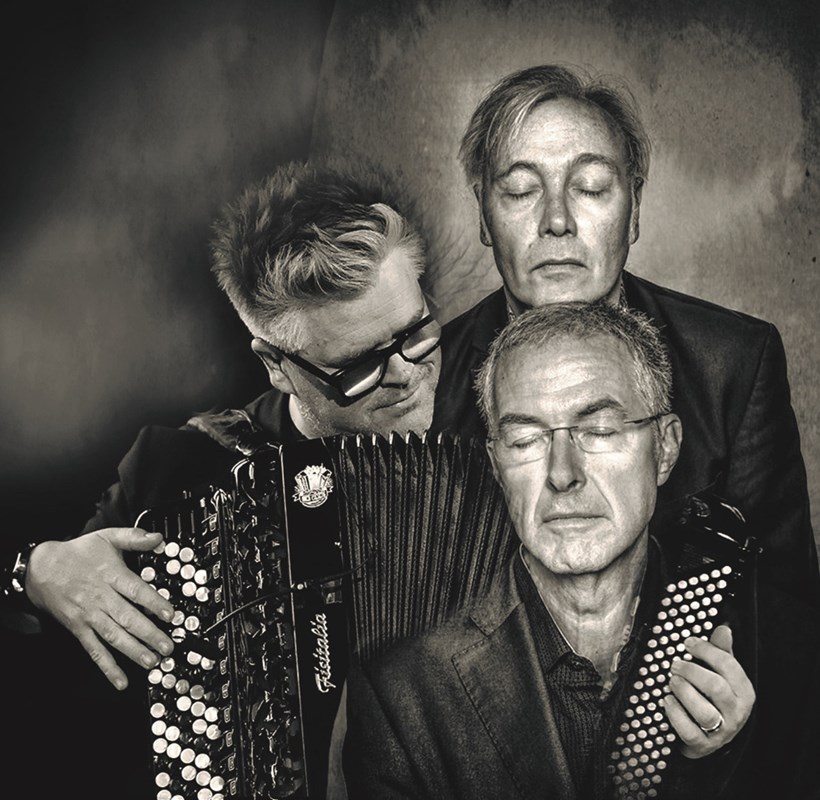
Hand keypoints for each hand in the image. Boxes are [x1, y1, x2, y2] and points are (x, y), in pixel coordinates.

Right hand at [25, 528, 175, 689]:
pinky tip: (120, 680)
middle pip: (128, 618)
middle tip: (167, 646)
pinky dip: (108, 666)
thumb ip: (134, 537)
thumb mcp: (107, 537)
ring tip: (151, 662)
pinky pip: (94, 650)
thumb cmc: (78, 553)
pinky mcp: (79, 629)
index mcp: (111, 575)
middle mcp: (101, 598)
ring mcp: (89, 616)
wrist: (41, 568)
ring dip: (133, 651)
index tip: (170, 614)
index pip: (136, 591)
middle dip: (149, 634)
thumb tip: (157, 537)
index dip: (154, 603)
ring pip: (114, 637)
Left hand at [663, 624, 754, 757]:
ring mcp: (721, 731)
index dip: (706, 650)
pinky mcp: (703, 745)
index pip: (729, 666)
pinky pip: (689, 731)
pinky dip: (675, 714)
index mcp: (744, 691)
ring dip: (684, 692)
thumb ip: (722, 652)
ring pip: (704, 711)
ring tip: (672, 681)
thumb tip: (724, 628)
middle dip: (691, 671)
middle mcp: (736, 712)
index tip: (687, 643)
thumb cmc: (714, 699)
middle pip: (716, 687)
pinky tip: (667, 700)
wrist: (709, 736)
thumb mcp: (722, 675)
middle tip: (676, 665)